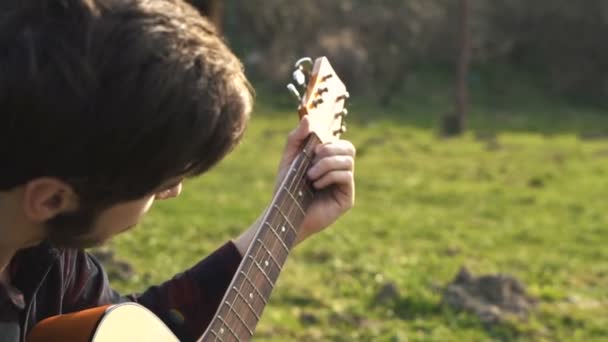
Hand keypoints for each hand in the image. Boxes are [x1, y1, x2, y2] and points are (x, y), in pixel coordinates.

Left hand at [276, 116, 355, 243]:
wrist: (283, 215)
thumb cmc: (286, 188)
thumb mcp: (289, 158)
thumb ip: (297, 137)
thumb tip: (308, 118)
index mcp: (330, 161)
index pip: (340, 142)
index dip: (328, 141)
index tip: (313, 148)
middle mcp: (340, 172)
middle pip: (349, 148)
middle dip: (330, 149)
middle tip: (314, 157)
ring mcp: (345, 186)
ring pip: (348, 161)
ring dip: (326, 164)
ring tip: (310, 176)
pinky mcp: (347, 198)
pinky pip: (346, 176)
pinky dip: (329, 176)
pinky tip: (316, 186)